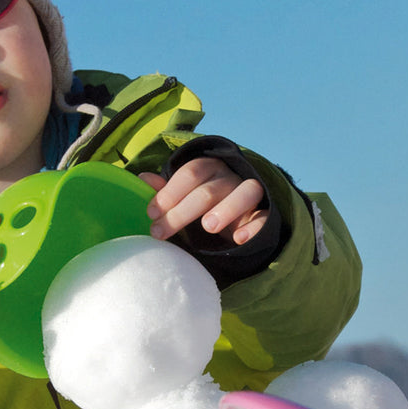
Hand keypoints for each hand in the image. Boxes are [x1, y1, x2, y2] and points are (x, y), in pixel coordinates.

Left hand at [140, 158, 268, 245]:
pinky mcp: (265, 214)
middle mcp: (231, 177)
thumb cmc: (205, 204)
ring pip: (246, 192)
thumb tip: (142, 180)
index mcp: (210, 168)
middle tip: (161, 231)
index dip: (170, 192)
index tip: (152, 213)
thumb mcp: (184, 196)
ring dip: (226, 209)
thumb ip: (166, 190)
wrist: (240, 215)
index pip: (190, 173)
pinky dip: (254, 227)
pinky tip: (239, 239)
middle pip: (209, 189)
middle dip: (182, 211)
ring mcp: (250, 194)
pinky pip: (265, 217)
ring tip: (208, 227)